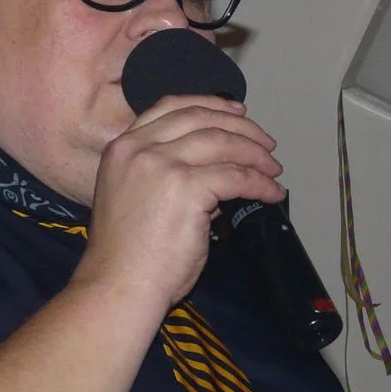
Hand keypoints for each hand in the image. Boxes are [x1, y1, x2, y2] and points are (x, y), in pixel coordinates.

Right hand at [77, 95, 283, 313]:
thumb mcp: (136, 197)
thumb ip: (168, 176)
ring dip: (256, 154)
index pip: (171, 107)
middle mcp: (139, 148)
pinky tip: (271, 193)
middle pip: (202, 118)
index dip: (210, 105)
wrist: (117, 286)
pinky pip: (236, 177)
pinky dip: (260, 183)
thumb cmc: (125, 257)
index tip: (237, 112)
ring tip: (273, 169)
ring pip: (223, 142)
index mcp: (122, 148)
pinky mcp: (186, 187)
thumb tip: (211, 175)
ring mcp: (161, 165)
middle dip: (241, 127)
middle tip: (265, 142)